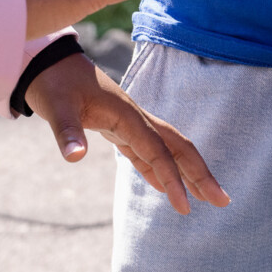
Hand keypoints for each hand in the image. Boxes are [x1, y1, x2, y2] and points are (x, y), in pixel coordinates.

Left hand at [22, 52, 228, 215]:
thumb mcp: (55, 107)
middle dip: (201, 174)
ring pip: (168, 148)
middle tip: (222, 201)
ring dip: (187, 172)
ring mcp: (129, 122)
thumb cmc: (53, 83)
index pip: (158, 152)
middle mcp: (135, 117)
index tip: (184, 208)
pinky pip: (148, 151)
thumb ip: (67, 132)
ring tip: (206, 197)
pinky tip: (166, 188)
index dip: (174, 179)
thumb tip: (75, 157)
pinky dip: (160, 169)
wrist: (48, 62)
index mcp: (127, 114)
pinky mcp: (119, 128)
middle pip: (178, 146)